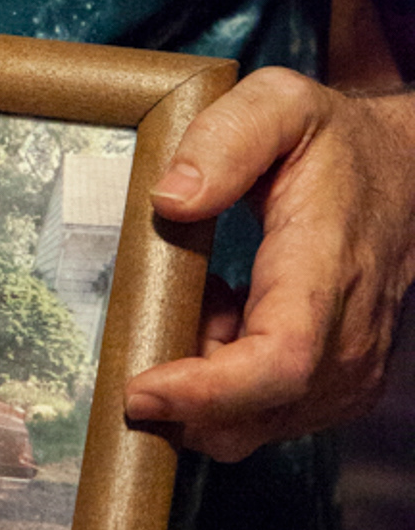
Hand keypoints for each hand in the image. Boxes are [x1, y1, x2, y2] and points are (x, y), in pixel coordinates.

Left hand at [124, 67, 414, 461]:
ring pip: (252, 425)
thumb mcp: (280, 104)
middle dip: (179, 399)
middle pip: (254, 413)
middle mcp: (348, 338)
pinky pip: (262, 416)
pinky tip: (218, 316)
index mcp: (327, 268)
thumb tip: (170, 199)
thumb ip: (223, 140)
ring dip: (197, 385)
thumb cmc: (336, 143)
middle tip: (141, 330)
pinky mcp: (336, 387)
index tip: (141, 388)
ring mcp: (348, 372)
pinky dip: (220, 385)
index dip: (206, 390)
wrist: (405, 175)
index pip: (278, 360)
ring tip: (197, 298)